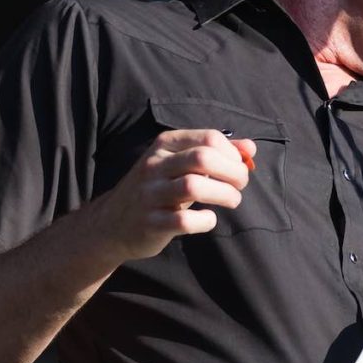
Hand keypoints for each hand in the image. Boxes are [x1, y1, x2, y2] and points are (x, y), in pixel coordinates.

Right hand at [91, 129, 256, 261]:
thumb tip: (250, 147)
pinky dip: (205, 220)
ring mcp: (150, 194)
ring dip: (224, 194)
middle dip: (232, 172)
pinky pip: (184, 221)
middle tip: (240, 185)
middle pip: (203, 158)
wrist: (111, 223)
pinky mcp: (150, 223)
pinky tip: (208, 218)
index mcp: (164, 145)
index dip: (233, 154)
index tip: (238, 168)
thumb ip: (215, 154)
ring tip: (232, 200)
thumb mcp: (179, 164)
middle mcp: (154, 166)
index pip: (209, 138)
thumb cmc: (157, 190)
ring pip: (193, 186)